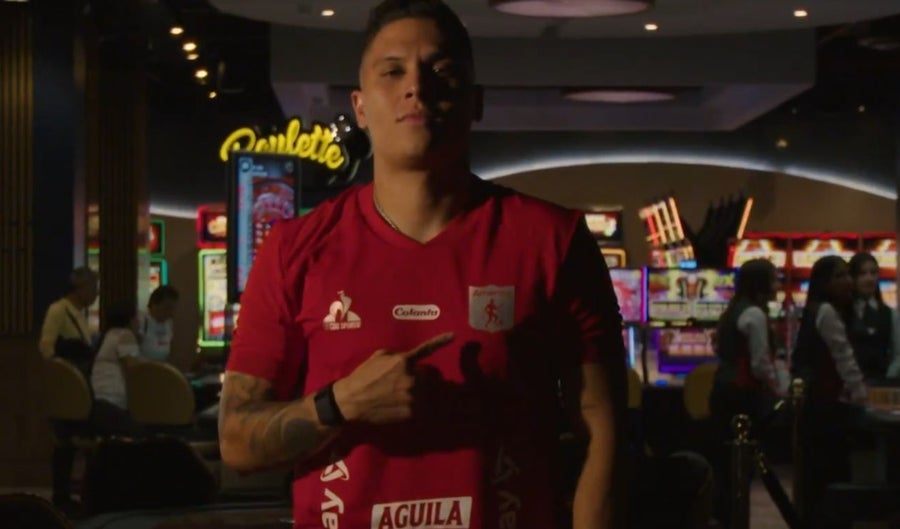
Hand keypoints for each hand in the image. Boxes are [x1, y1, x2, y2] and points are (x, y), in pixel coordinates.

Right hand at [332, 333, 454, 423]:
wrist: (351, 401)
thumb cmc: (363, 376)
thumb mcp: (379, 356)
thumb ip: (398, 355)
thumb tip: (410, 361)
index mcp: (403, 361)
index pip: (425, 350)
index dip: (440, 341)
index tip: (453, 335)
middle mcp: (411, 377)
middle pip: (427, 377)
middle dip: (419, 379)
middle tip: (402, 385)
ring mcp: (413, 395)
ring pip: (425, 393)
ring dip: (418, 393)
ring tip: (399, 396)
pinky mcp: (411, 412)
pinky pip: (420, 407)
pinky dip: (413, 406)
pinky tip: (398, 405)